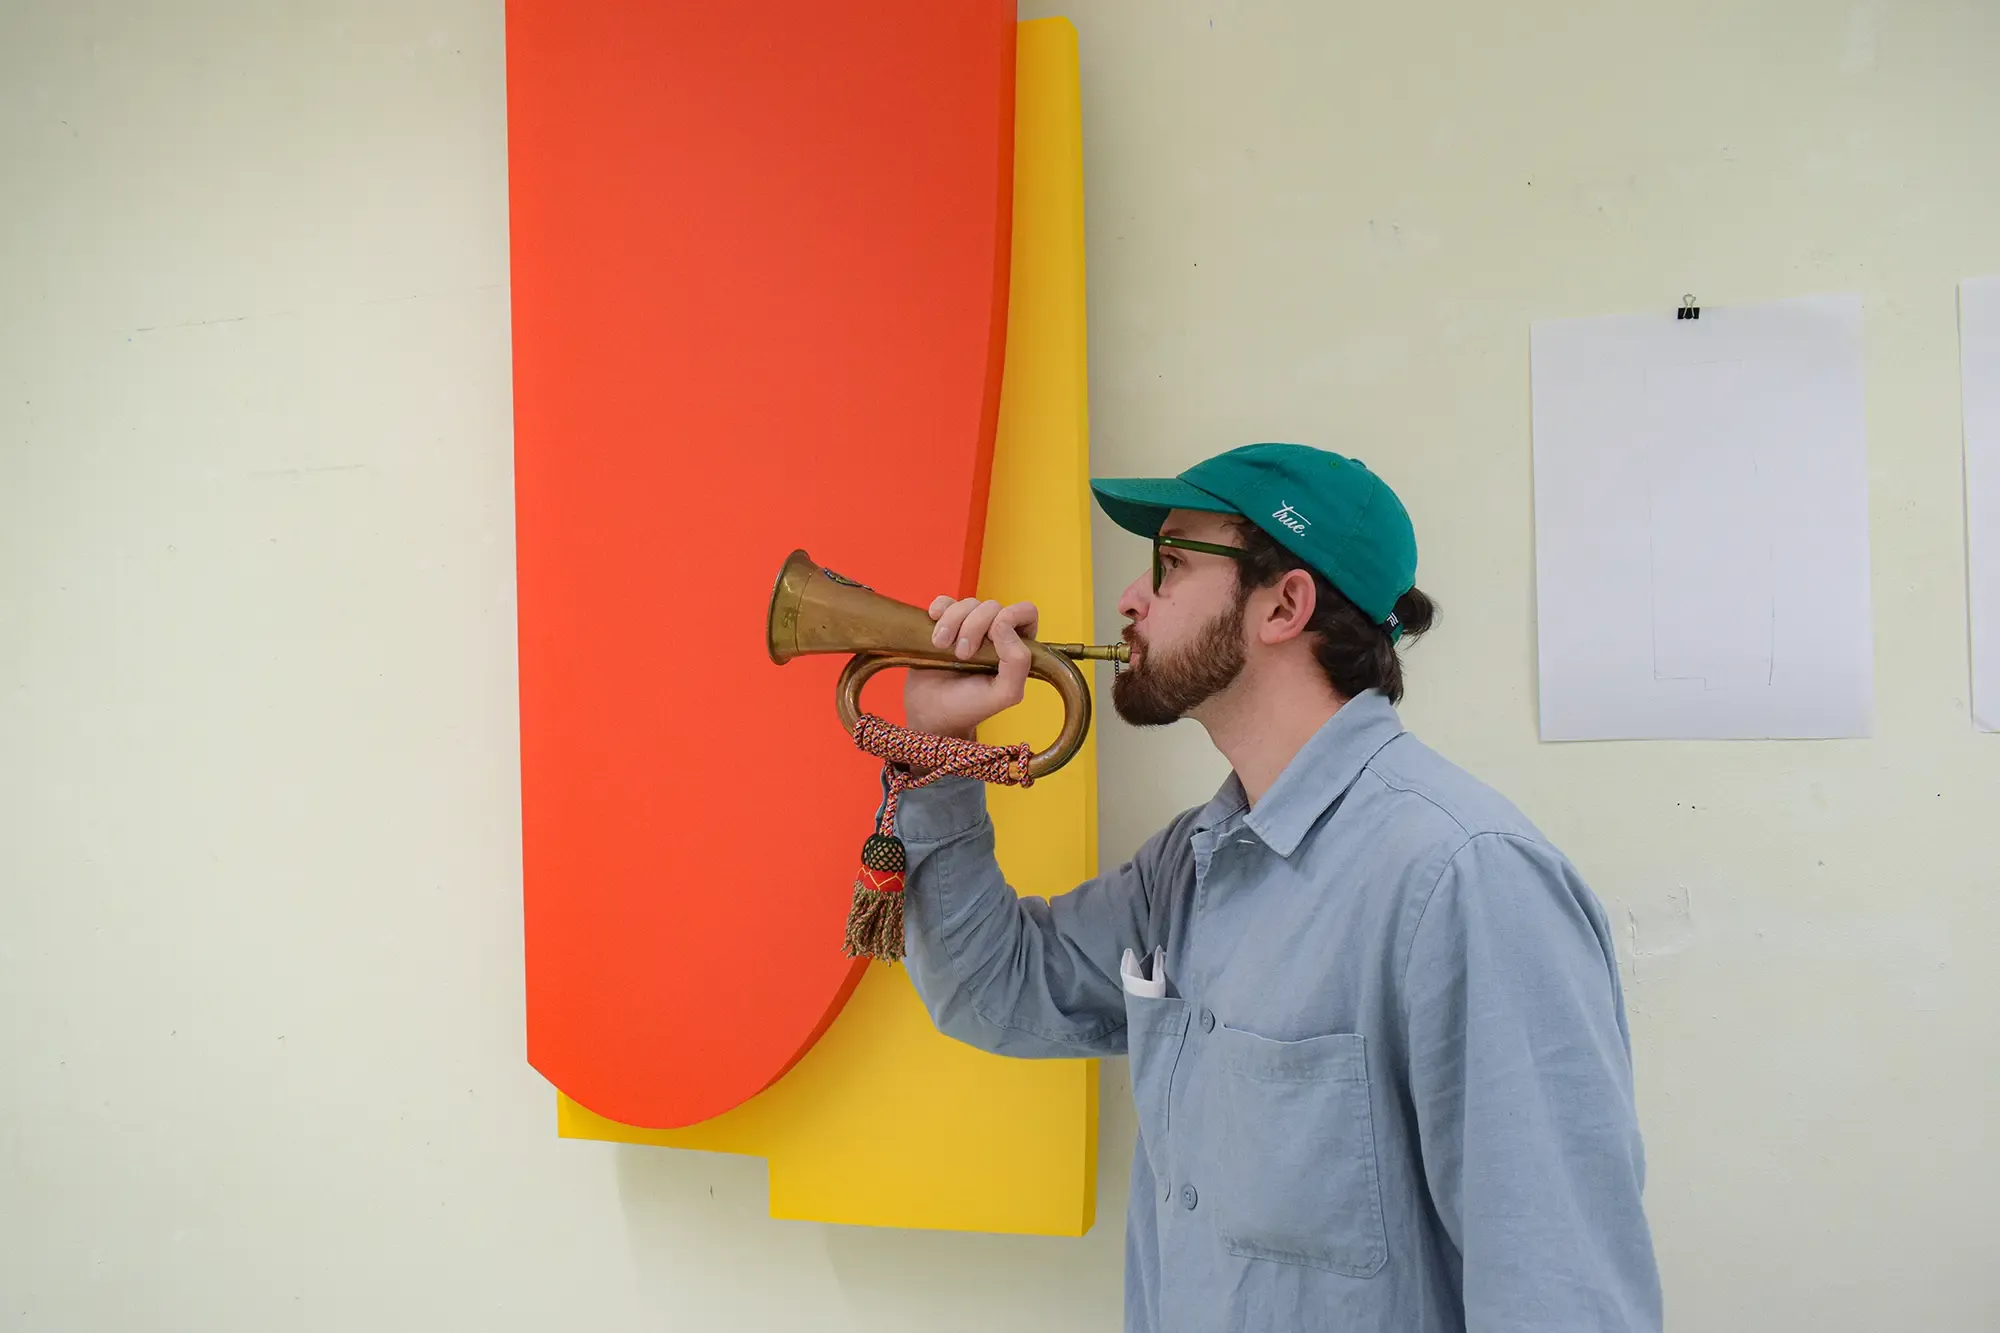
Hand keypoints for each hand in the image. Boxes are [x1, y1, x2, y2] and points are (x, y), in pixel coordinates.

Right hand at [903, 596, 1039, 738]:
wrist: (930, 714)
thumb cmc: (968, 707)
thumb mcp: (1004, 694)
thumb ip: (1018, 663)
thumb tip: (1004, 624)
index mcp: (1015, 648)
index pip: (1026, 613)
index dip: (1011, 616)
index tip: (993, 634)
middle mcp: (994, 634)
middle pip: (992, 606)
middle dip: (974, 626)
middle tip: (962, 654)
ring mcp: (968, 627)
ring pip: (967, 603)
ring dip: (952, 622)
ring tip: (941, 646)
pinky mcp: (943, 624)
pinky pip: (944, 602)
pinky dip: (938, 611)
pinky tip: (934, 631)